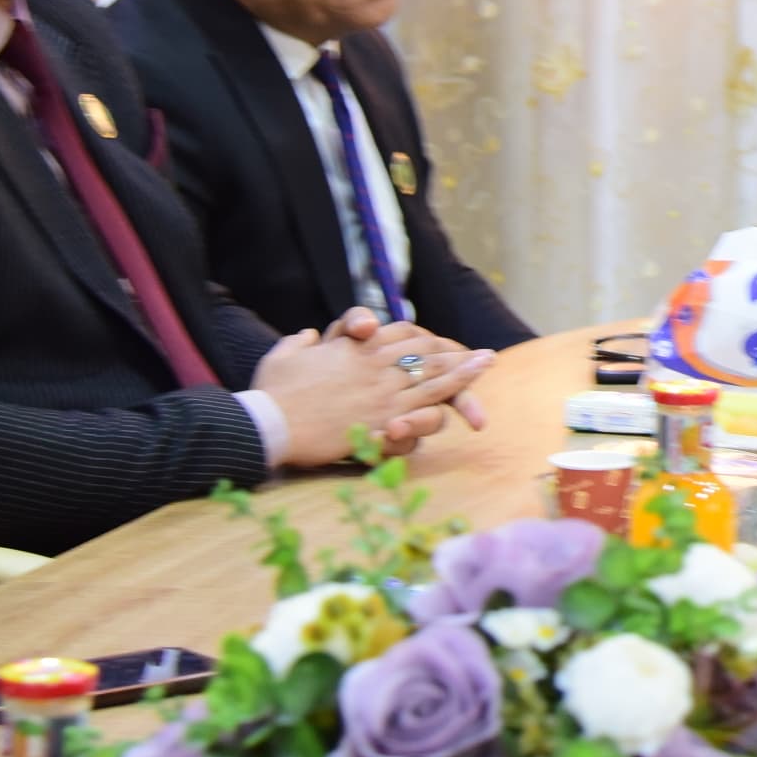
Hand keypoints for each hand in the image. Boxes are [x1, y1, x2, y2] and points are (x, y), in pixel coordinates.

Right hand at [254, 323, 495, 467]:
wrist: (269, 422)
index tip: (435, 343)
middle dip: (452, 353)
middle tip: (478, 356)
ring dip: (463, 367)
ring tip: (487, 362)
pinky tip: (468, 392)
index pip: (398, 334)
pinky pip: (427, 402)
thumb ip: (302, 343)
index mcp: (353, 348)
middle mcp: (373, 364)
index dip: (421, 338)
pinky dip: (453, 392)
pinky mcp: (384, 417)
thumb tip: (310, 336)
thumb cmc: (272, 392)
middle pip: (423, 351)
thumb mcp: (284, 356)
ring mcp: (381, 390)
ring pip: (432, 373)